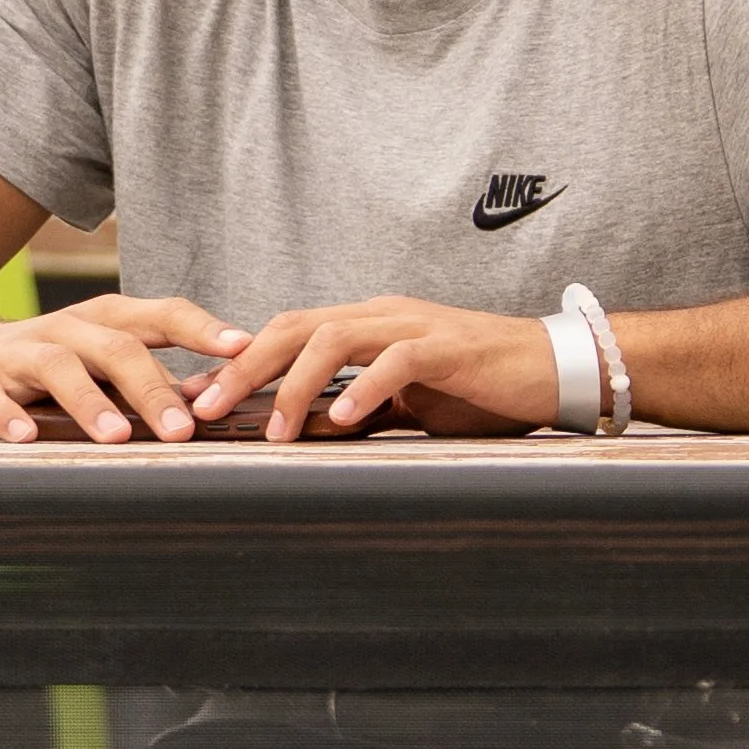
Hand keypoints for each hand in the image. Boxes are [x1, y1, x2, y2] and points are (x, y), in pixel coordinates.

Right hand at [0, 293, 250, 443]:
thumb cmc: (46, 364)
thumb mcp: (99, 362)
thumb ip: (150, 375)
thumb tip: (215, 398)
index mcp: (103, 321)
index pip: (160, 314)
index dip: (201, 327)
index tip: (241, 347)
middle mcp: (65, 328)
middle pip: (115, 346)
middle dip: (152, 387)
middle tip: (182, 430)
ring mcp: (18, 352)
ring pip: (59, 366)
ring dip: (91, 401)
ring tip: (117, 437)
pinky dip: (8, 414)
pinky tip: (25, 437)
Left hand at [183, 295, 561, 440]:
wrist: (551, 369)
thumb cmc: (480, 389)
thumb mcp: (407, 406)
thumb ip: (358, 410)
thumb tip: (304, 433)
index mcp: (368, 325)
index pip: (288, 333)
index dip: (239, 362)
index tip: (197, 398)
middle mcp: (382, 315)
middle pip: (296, 324)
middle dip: (246, 366)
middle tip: (209, 409)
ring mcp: (414, 325)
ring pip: (335, 336)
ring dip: (297, 383)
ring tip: (275, 430)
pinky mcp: (448, 346)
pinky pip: (397, 359)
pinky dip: (365, 387)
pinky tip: (345, 419)